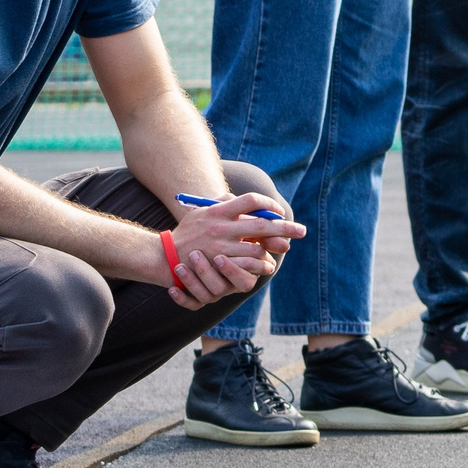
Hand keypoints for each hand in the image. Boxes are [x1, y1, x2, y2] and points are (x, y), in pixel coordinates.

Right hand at [160, 193, 302, 309]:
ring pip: (257, 249)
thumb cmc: (189, 231)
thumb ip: (224, 203)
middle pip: (261, 225)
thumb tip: (249, 201)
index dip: (269, 205)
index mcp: (219, 211)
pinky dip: (259, 265)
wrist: (166, 256)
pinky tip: (266, 264)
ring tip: (282, 249)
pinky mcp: (219, 266)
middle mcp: (221, 228)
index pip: (251, 201)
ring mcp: (220, 248)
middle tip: (302, 231)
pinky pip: (246, 266)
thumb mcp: (203, 211)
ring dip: (272, 250)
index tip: (279, 211)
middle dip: (285, 228)